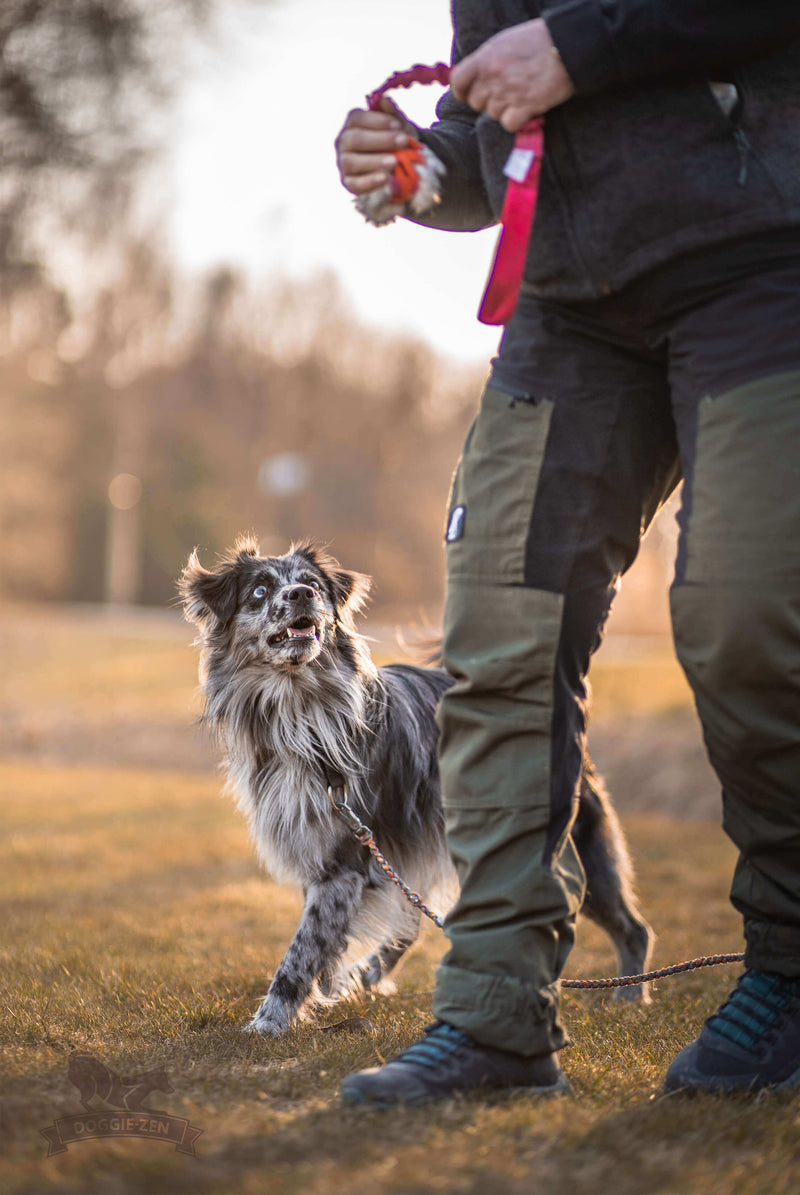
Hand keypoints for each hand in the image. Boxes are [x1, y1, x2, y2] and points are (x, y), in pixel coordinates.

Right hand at [335, 98, 414, 196]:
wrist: (399, 170)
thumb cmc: (395, 144)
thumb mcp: (398, 128)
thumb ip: (392, 114)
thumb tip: (384, 99)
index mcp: (352, 125)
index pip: (356, 118)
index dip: (376, 120)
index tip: (397, 125)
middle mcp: (343, 142)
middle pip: (354, 139)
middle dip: (380, 140)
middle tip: (402, 142)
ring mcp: (344, 163)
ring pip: (351, 161)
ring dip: (374, 161)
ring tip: (394, 162)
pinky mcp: (348, 183)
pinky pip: (355, 183)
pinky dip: (371, 181)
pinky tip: (386, 178)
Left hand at [450, 18, 573, 130]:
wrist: (569, 45)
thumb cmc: (540, 41)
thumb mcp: (506, 41)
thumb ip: (487, 59)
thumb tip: (474, 76)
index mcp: (486, 57)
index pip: (458, 81)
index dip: (462, 91)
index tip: (468, 94)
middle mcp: (494, 75)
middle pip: (476, 102)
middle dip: (488, 101)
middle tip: (504, 94)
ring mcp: (508, 92)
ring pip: (492, 114)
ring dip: (504, 110)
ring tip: (519, 97)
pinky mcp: (525, 106)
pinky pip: (508, 124)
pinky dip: (515, 121)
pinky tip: (525, 110)